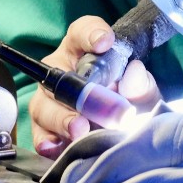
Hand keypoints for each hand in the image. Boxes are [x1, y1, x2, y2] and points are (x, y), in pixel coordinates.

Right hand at [32, 16, 161, 157]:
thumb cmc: (129, 104)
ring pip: (43, 107)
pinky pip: (39, 136)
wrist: (121, 136)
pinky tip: (56, 149)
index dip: (91, 34)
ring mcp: (49, 103)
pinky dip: (46, 143)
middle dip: (73, 93)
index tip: (105, 42)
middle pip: (57, 77)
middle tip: (91, 107)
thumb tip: (134, 75)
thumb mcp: (142, 95)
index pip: (82, 33)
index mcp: (84, 53)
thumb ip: (142, 85)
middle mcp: (61, 74)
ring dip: (60, 120)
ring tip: (79, 131)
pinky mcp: (45, 131)